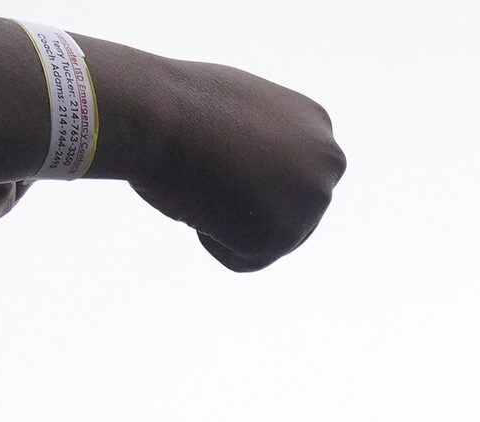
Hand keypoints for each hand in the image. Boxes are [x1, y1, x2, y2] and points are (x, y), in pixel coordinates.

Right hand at [95, 47, 344, 269]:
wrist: (152, 111)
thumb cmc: (178, 104)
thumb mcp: (240, 110)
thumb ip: (266, 141)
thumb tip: (266, 170)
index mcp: (318, 126)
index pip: (286, 177)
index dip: (242, 168)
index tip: (219, 144)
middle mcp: (327, 162)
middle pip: (284, 212)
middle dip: (244, 200)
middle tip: (212, 167)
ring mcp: (312, 200)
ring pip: (266, 238)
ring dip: (228, 218)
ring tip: (207, 178)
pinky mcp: (285, 235)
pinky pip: (243, 260)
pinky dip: (213, 241)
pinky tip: (202, 201)